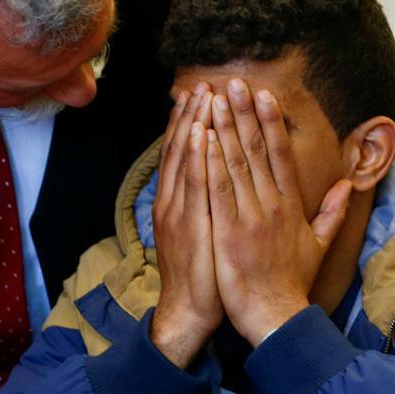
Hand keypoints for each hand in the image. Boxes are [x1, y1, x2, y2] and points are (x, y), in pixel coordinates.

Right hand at [150, 84, 222, 367]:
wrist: (189, 311)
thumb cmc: (204, 275)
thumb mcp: (203, 235)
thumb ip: (211, 206)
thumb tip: (220, 184)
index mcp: (180, 202)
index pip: (185, 154)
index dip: (192, 123)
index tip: (202, 95)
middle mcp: (174, 201)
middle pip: (182, 149)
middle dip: (193, 115)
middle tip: (202, 83)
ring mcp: (178, 211)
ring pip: (185, 160)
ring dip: (193, 124)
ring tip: (201, 94)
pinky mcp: (187, 225)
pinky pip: (192, 186)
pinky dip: (193, 157)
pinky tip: (198, 133)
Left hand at [207, 79, 352, 344]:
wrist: (276, 317)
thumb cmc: (293, 284)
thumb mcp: (320, 246)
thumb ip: (332, 212)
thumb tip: (347, 186)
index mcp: (291, 206)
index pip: (282, 155)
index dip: (273, 123)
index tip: (265, 95)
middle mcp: (272, 205)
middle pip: (258, 150)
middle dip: (244, 113)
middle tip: (234, 81)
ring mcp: (250, 217)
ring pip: (236, 163)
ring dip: (225, 127)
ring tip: (214, 98)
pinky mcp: (229, 232)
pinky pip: (218, 189)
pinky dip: (210, 161)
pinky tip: (202, 138)